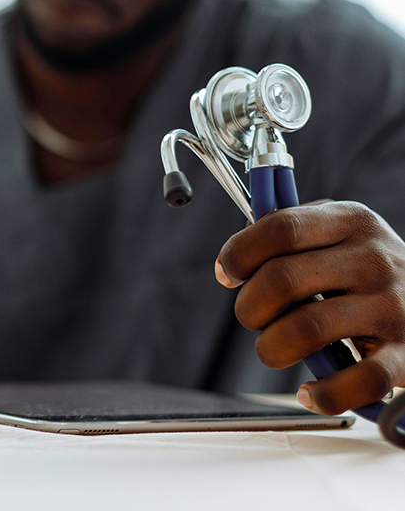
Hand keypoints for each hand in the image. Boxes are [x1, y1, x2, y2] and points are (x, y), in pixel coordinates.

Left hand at [215, 201, 404, 414]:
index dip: (239, 253)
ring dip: (271, 348)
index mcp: (350, 221)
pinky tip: (310, 391)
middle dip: (249, 307)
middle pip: (282, 279)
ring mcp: (393, 308)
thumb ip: (289, 235)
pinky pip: (358, 380)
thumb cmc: (368, 270)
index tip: (227, 274)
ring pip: (306, 329)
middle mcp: (374, 260)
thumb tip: (235, 260)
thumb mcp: (338, 234)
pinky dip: (324, 393)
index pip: (280, 228)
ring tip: (274, 350)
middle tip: (253, 318)